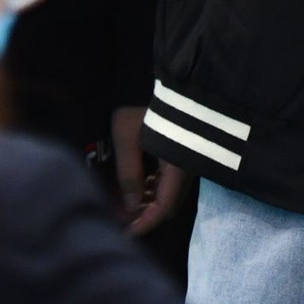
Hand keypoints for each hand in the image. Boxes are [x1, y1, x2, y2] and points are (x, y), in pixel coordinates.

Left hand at [105, 107, 194, 236]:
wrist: (155, 69)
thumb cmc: (140, 101)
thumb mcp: (128, 137)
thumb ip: (129, 174)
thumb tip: (130, 208)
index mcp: (178, 164)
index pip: (164, 208)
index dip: (144, 224)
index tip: (123, 233)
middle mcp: (187, 165)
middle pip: (168, 203)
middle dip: (142, 215)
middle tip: (117, 219)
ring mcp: (185, 157)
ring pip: (167, 191)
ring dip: (144, 201)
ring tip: (118, 204)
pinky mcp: (180, 149)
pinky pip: (167, 178)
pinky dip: (149, 187)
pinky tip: (131, 186)